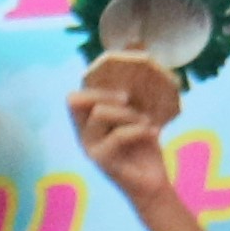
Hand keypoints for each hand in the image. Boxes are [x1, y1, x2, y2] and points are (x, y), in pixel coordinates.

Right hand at [65, 53, 185, 182]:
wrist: (152, 184)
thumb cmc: (145, 148)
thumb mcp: (140, 115)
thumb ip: (134, 92)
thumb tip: (138, 45)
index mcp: (88, 122)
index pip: (75, 96)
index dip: (93, 84)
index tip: (122, 85)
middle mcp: (83, 134)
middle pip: (74, 100)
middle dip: (102, 93)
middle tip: (128, 98)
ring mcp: (89, 148)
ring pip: (100, 113)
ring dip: (129, 114)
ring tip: (148, 122)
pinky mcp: (102, 161)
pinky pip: (118, 135)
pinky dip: (140, 130)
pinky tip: (155, 133)